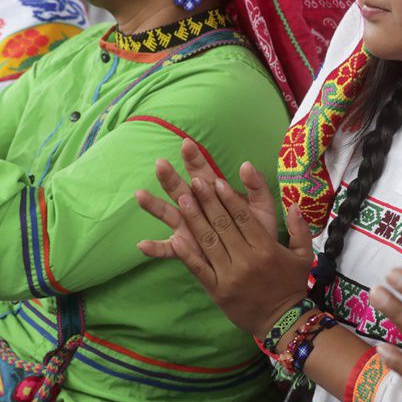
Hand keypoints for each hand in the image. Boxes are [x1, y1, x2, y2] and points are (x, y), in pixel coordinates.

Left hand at [135, 139, 313, 337]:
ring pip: (208, 242)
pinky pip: (199, 268)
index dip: (229, 198)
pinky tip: (175, 237)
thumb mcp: (304, 255)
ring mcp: (230, 276)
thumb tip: (295, 204)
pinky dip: (187, 253)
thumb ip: (300, 228)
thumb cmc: (292, 284)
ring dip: (194, 219)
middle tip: (194, 182)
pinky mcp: (217, 290)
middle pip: (223, 225)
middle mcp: (247, 260)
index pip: (244, 218)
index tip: (217, 181)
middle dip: (207, 201)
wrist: (282, 321)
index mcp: (266, 249)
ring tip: (182, 199)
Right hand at [138, 139, 280, 244]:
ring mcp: (187, 227)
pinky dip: (155, 248)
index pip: (201, 171)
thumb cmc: (258, 228)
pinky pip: (168, 249)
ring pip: (168, 213)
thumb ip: (256, 185)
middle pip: (179, 188)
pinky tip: (143, 245)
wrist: (259, 258)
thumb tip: (247, 164)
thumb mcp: (261, 205)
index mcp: (213, 193)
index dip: (194, 158)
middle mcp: (195, 207)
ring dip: (154, 204)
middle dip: (170, 177)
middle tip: (160, 164)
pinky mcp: (185, 248)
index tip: (187, 143)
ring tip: (139, 195)